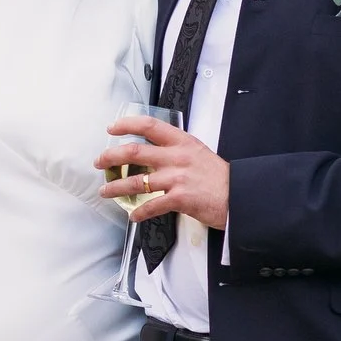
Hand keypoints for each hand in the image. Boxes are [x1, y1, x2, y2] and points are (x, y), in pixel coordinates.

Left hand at [96, 117, 228, 229]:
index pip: (150, 125)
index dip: (127, 124)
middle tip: (100, 162)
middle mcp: (177, 157)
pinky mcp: (180, 198)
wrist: (239, 196)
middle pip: (134, 151)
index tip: (112, 128)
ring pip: (137, 181)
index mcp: (182, 142)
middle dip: (111, 157)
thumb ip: (176, 150)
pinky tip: (132, 216)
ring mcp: (177, 178)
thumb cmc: (219, 177)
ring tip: (105, 191)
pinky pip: (152, 206)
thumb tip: (152, 154)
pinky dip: (139, 213)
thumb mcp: (198, 153)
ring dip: (116, 187)